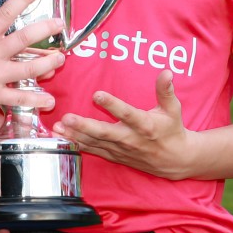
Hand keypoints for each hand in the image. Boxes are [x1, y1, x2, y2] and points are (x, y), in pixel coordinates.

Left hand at [53, 70, 193, 179]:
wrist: (174, 160)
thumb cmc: (172, 130)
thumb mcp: (173, 109)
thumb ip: (166, 90)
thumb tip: (166, 72)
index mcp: (145, 125)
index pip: (127, 114)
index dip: (112, 105)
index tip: (97, 94)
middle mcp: (131, 139)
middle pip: (105, 132)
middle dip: (84, 125)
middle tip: (67, 117)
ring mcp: (121, 150)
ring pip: (95, 143)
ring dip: (75, 135)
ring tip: (58, 127)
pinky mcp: (114, 156)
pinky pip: (93, 151)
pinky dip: (78, 145)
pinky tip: (63, 138)